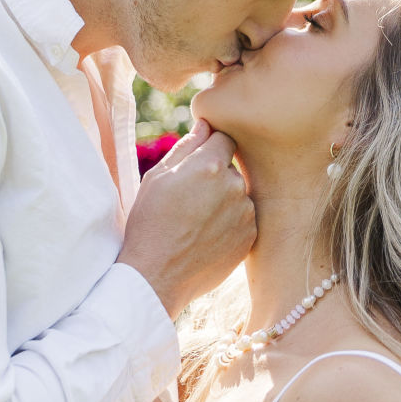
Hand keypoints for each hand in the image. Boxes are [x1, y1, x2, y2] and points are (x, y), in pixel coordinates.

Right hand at [119, 118, 254, 318]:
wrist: (156, 277)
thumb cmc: (149, 224)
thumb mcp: (157, 178)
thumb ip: (187, 147)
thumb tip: (205, 124)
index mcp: (209, 165)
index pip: (224, 138)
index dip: (210, 149)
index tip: (196, 166)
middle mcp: (234, 186)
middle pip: (231, 169)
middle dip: (215, 178)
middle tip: (189, 201)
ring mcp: (245, 214)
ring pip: (238, 195)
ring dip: (224, 202)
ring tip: (196, 223)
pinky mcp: (251, 237)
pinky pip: (244, 220)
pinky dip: (230, 225)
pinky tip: (206, 238)